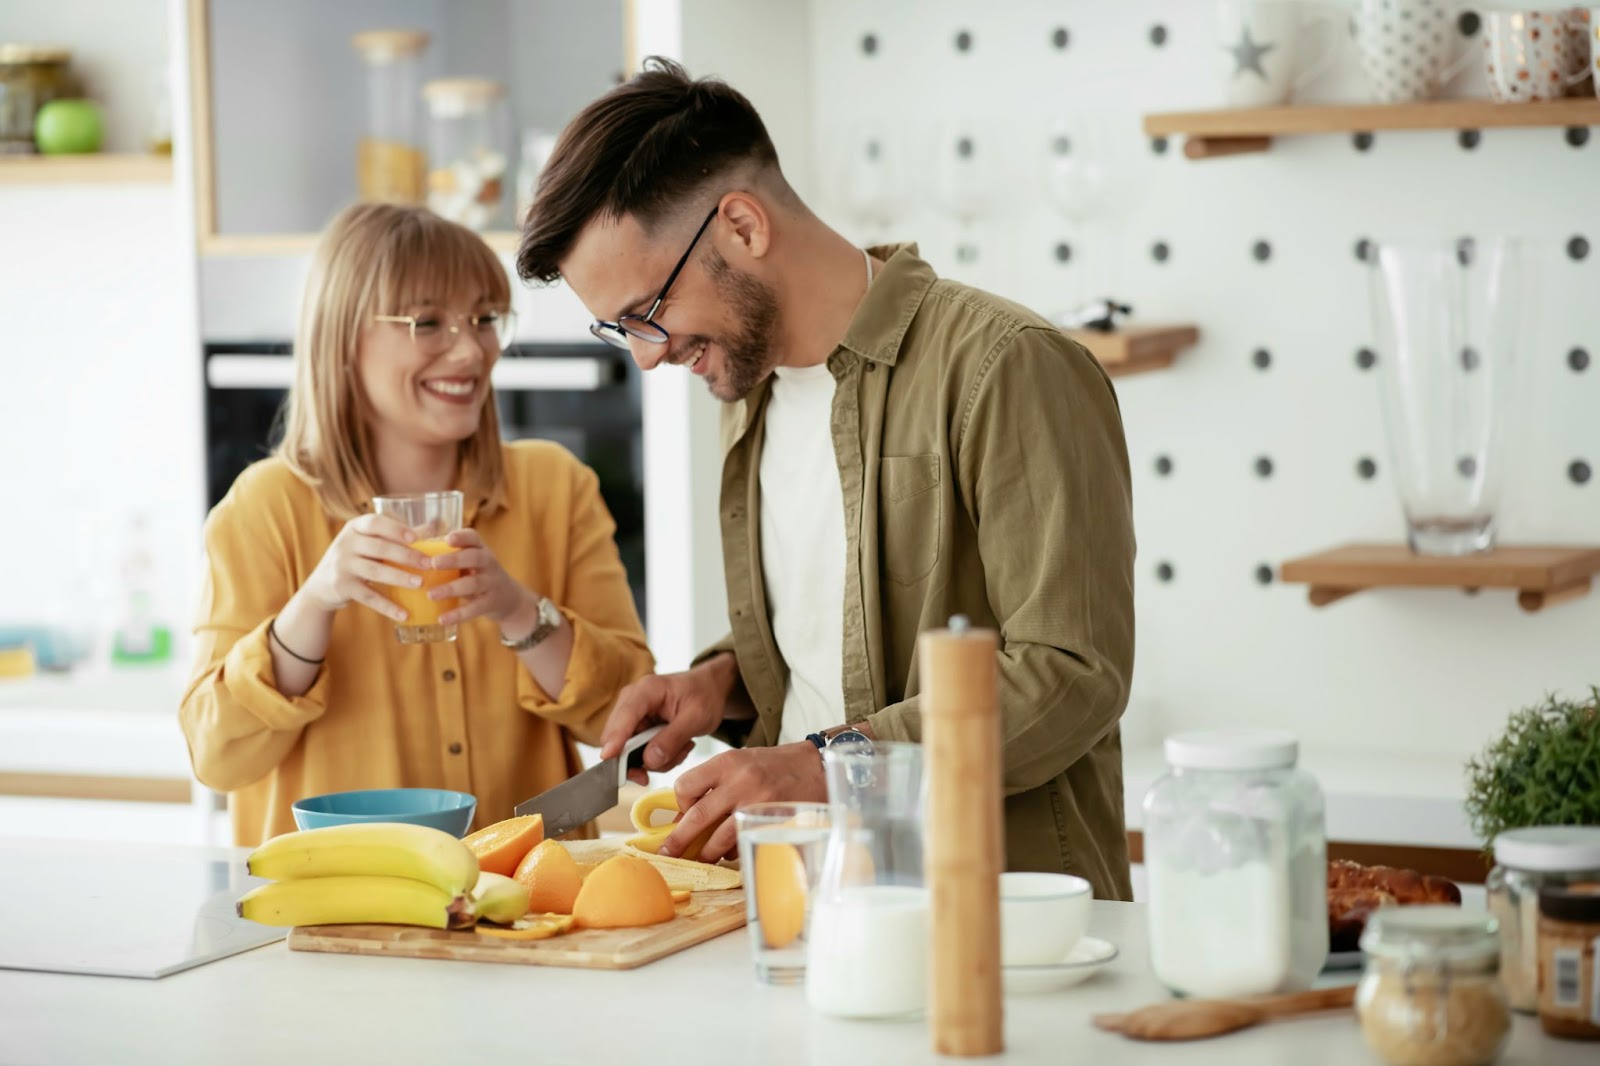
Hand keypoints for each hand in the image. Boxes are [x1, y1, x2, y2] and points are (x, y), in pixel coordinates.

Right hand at [301, 513, 428, 622]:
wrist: (321, 586)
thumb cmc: (356, 558)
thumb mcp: (367, 542)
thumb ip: (395, 535)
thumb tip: (432, 526)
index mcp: (354, 528)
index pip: (374, 522)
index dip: (395, 528)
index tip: (416, 537)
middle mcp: (345, 544)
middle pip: (379, 547)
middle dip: (406, 555)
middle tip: (428, 564)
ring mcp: (342, 566)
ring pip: (374, 571)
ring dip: (399, 577)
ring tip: (420, 583)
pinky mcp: (342, 587)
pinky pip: (368, 597)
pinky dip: (387, 606)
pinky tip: (404, 614)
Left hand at [428, 529, 535, 626]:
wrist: (508, 598)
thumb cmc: (477, 574)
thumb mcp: (469, 561)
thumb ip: (448, 554)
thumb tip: (409, 549)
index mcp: (480, 549)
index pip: (473, 538)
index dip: (462, 537)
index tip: (447, 539)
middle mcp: (488, 563)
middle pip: (474, 557)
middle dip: (454, 559)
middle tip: (433, 563)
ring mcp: (492, 583)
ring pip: (473, 583)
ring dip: (451, 588)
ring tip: (431, 595)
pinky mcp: (491, 603)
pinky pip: (475, 609)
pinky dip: (458, 614)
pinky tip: (442, 619)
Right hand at [600, 661, 731, 785]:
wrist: (709, 690)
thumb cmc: (704, 696)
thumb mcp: (697, 717)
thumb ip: (673, 739)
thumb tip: (648, 761)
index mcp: (646, 690)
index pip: (625, 715)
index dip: (615, 738)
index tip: (608, 758)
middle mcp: (632, 702)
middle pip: (618, 739)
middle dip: (644, 758)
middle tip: (673, 759)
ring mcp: (632, 718)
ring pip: (630, 753)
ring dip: (659, 759)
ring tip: (684, 745)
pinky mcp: (637, 731)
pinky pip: (640, 755)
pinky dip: (660, 758)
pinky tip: (679, 746)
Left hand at [659, 744, 826, 863]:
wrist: (816, 767)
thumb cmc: (775, 765)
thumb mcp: (741, 762)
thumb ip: (715, 783)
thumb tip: (687, 816)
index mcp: (727, 762)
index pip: (685, 786)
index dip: (681, 803)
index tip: (685, 812)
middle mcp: (740, 781)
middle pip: (697, 817)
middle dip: (679, 840)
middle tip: (668, 853)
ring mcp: (757, 804)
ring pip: (718, 839)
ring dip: (707, 853)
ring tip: (703, 857)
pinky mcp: (771, 823)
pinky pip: (743, 844)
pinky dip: (733, 852)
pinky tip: (734, 850)